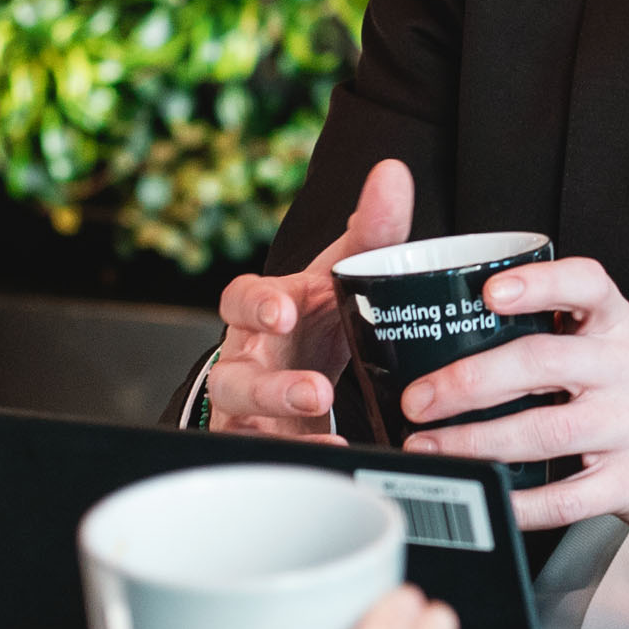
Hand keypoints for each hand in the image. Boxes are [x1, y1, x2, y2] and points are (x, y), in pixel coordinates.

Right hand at [204, 157, 415, 436]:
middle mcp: (247, 360)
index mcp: (263, 313)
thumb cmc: (315, 317)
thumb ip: (372, 229)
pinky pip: (271, 455)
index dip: (256, 305)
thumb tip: (393, 173)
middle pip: (235, 376)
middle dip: (270, 386)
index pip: (239, 300)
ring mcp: (249, 408)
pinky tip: (340, 453)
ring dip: (285, 425)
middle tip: (314, 390)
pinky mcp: (264, 444)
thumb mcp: (342, 274)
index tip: (283, 311)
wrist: (296, 376)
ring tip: (327, 428)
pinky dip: (305, 454)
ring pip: (245, 421)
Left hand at [396, 253, 628, 538]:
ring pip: (544, 433)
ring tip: (430, 447)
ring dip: (476, 442)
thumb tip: (459, 332)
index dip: (539, 284)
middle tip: (418, 398)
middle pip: (542, 364)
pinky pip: (566, 497)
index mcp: (619, 327)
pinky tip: (484, 497)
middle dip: (469, 382)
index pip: (586, 286)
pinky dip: (518, 502)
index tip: (491, 293)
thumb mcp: (622, 344)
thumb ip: (560, 333)